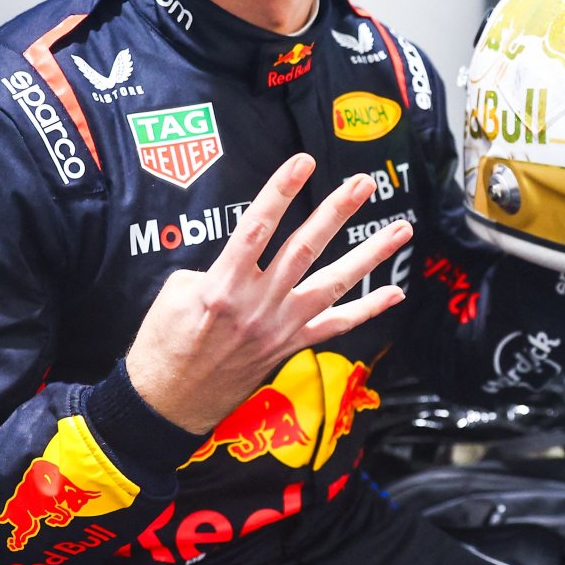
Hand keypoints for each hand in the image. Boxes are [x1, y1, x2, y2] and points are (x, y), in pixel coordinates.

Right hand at [124, 153, 410, 434]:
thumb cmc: (163, 345)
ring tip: (400, 230)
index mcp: (223, 285)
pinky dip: (367, 310)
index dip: (281, 191)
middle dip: (336, 212)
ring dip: (369, 255)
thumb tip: (240, 257)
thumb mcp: (173, 293)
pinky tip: (394, 293)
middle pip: (305, 249)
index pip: (257, 227)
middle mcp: (258, 305)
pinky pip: (335, 326)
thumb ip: (212, 268)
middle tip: (362, 183)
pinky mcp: (289, 346)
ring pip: (333, 285)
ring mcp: (279, 327)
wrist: (168, 402)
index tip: (302, 161)